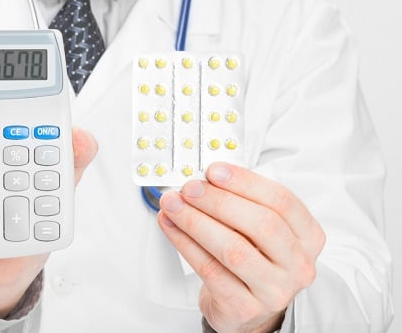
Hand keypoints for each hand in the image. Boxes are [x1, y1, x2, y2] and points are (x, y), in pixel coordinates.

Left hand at [158, 162, 325, 331]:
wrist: (247, 309)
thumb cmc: (252, 260)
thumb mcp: (258, 229)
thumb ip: (240, 202)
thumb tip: (205, 179)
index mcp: (308, 236)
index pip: (281, 201)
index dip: (245, 182)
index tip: (214, 171)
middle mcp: (297, 264)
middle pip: (261, 224)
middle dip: (218, 201)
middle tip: (189, 188)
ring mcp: (274, 289)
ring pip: (233, 249)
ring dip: (196, 221)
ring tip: (173, 205)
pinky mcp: (244, 307)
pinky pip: (210, 270)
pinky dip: (185, 243)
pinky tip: (172, 227)